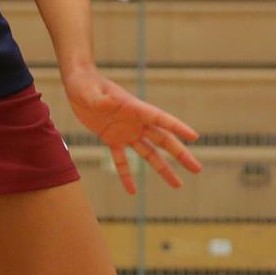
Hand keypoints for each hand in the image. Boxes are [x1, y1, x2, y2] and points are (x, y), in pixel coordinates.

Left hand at [64, 70, 202, 194]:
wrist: (78, 83)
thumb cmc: (85, 83)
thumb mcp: (89, 92)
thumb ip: (100, 99)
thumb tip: (111, 102)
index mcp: (134, 108)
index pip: (160, 119)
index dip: (177, 127)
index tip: (194, 137)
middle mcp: (135, 121)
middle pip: (163, 140)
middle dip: (180, 154)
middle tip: (197, 168)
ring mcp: (126, 131)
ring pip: (149, 153)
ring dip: (163, 169)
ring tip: (178, 185)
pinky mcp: (112, 138)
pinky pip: (122, 160)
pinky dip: (126, 175)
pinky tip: (132, 191)